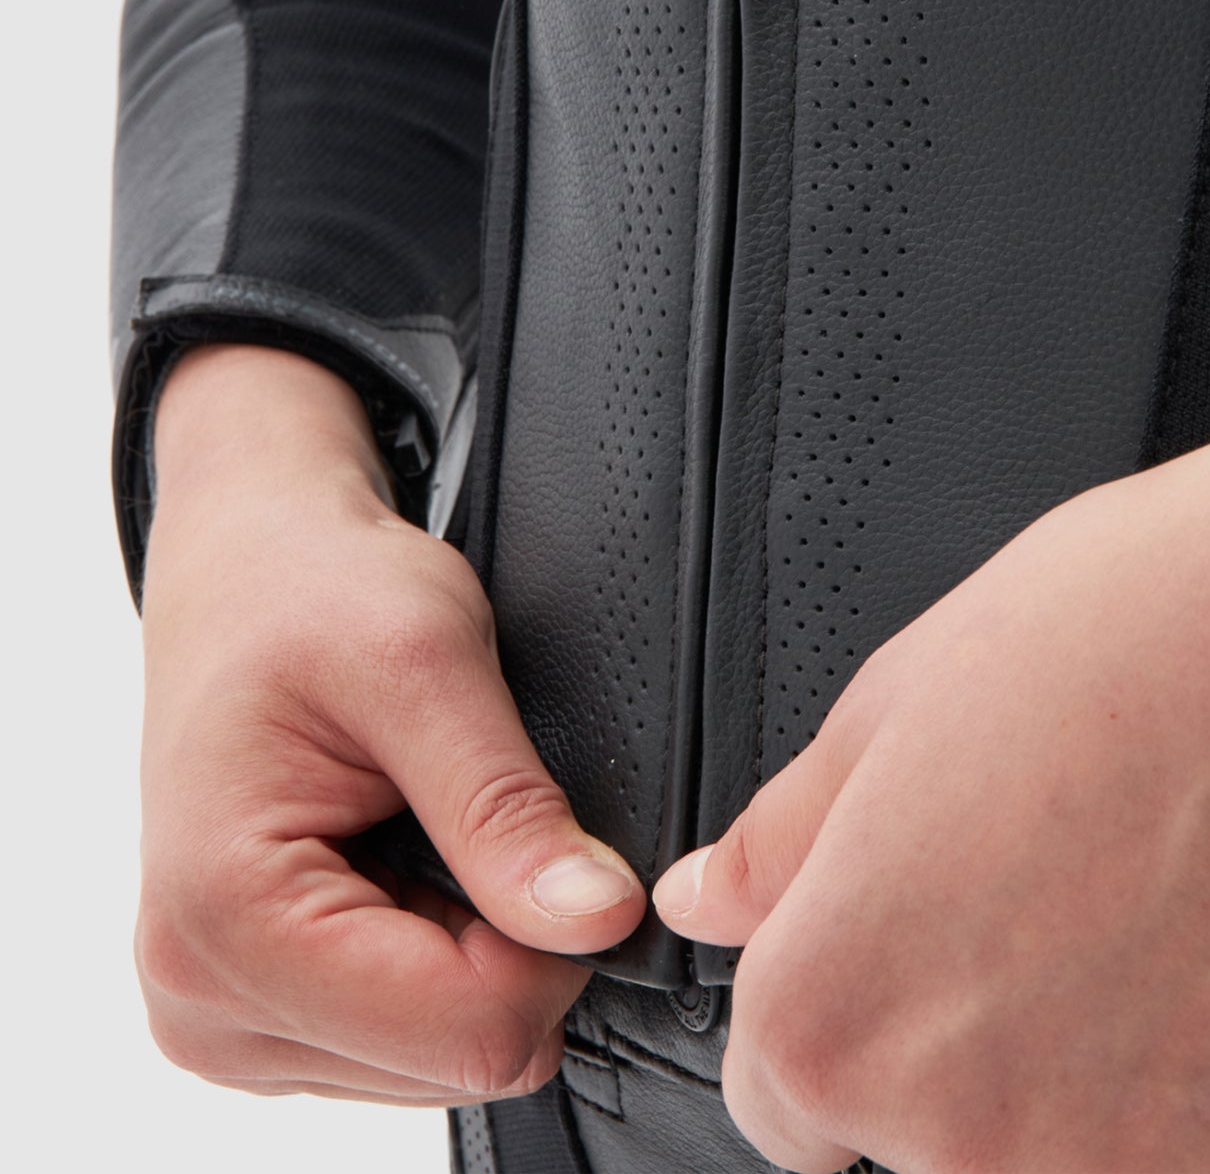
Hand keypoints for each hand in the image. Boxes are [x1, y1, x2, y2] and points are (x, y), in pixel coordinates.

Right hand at [136, 344, 643, 1104]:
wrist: (245, 563)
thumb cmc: (309, 587)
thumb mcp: (427, 660)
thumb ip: (508, 806)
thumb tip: (600, 918)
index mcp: (226, 920)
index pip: (468, 1030)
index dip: (552, 938)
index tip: (544, 829)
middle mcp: (202, 996)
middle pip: (457, 1054)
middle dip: (506, 938)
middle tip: (464, 806)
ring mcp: (221, 1014)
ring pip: (440, 1053)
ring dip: (467, 938)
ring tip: (417, 819)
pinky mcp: (256, 1009)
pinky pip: (405, 1034)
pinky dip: (434, 945)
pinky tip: (396, 852)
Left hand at [655, 303, 1209, 1172]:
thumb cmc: (1148, 624)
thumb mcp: (907, 693)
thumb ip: (793, 836)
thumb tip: (711, 898)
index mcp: (836, 1011)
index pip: (783, 1095)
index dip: (853, 1004)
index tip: (922, 949)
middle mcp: (956, 1132)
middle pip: (920, 1142)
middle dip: (972, 1044)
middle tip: (1064, 898)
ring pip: (1053, 1165)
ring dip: (1090, 1086)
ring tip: (1157, 923)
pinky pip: (1199, 1171)